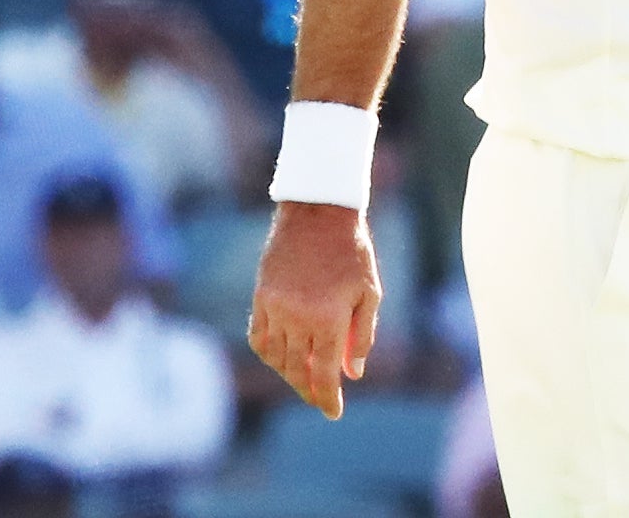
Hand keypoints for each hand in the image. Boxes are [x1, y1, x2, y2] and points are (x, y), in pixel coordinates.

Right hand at [249, 202, 380, 417]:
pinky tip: (281, 358)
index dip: (327, 397)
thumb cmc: (352, 252)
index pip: (323, 373)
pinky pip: (259, 336)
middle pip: (297, 370)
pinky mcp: (260, 297)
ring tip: (305, 380)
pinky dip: (269, 353)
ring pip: (276, 357)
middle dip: (309, 390)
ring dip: (289, 373)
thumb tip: (354, 373)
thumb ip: (362, 335)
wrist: (318, 215)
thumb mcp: (370, 292)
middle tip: (321, 401)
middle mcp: (297, 319)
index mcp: (328, 319)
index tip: (333, 413)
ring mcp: (274, 308)